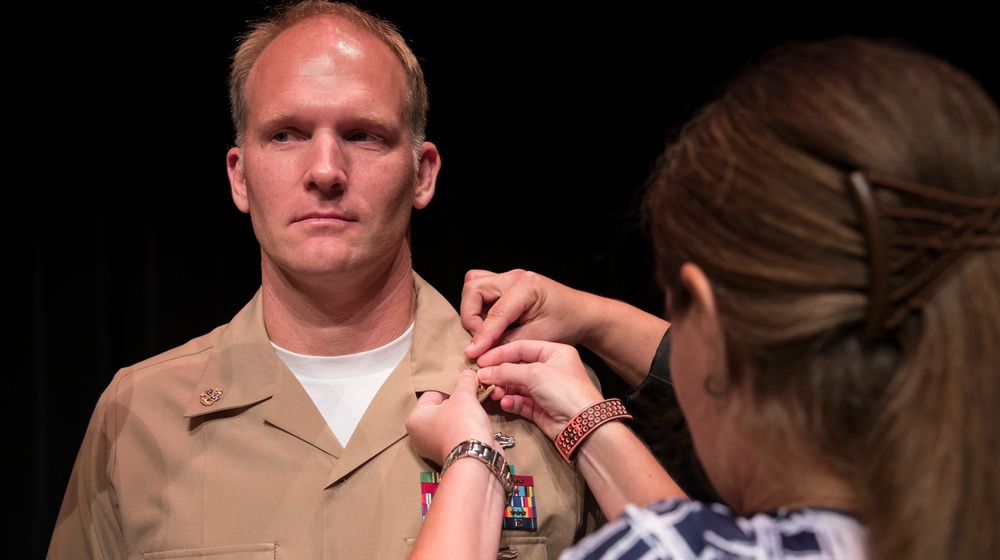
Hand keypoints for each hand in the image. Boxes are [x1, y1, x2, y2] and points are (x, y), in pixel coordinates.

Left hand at [406, 370, 497, 465]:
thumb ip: (465, 381)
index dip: (450, 388)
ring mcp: (434, 448)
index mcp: (414, 419)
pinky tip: (477, 426)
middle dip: (457, 403)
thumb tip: (469, 374)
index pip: (432, 394)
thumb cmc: (462, 426)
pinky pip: (458, 435)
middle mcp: (420, 435)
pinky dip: (467, 430)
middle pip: (441, 408)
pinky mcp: (450, 455)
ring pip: (450, 422)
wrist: (477, 457)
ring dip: (464, 416)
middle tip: (470, 398)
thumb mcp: (464, 396)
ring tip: (475, 412)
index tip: (463, 388)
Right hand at [461, 269, 602, 358]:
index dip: (482, 335)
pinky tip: (491, 324)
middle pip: (474, 288)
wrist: (582, 314)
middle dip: (471, 315)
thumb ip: (508, 343)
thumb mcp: (539, 338)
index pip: (495, 312)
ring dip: (473, 308)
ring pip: (474, 285)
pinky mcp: (507, 285)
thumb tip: (482, 352)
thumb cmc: (567, 322)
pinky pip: (482, 290)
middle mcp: (515, 277)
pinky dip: (479, 307)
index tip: (473, 353)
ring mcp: (510, 278)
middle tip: (482, 338)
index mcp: (527, 286)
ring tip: (485, 330)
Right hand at [475, 339, 605, 440]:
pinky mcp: (542, 408)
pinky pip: (521, 402)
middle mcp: (550, 369)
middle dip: (500, 374)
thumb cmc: (565, 390)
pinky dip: (512, 402)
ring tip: (495, 394)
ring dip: (504, 389)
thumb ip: (507, 371)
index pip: (521, 347)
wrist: (582, 424)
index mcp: (554, 352)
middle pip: (518, 367)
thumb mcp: (534, 373)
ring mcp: (546, 390)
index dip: (500, 353)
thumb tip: (484, 372)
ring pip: (517, 386)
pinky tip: (505, 403)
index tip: (482, 361)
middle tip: (483, 379)